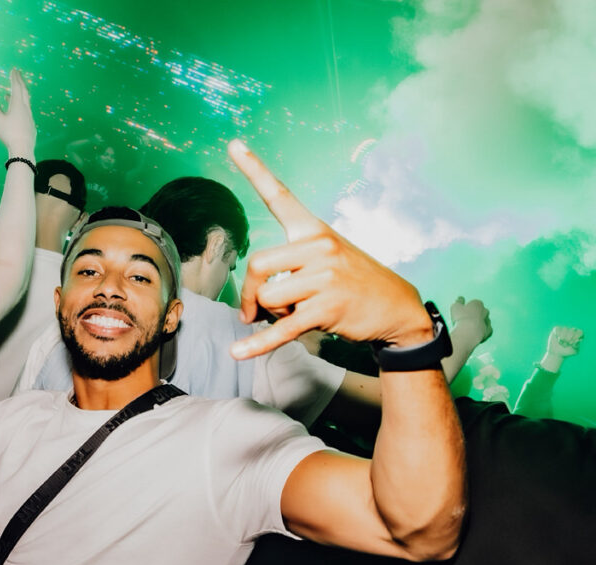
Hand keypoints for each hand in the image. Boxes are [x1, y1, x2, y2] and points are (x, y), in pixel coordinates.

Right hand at [0, 68, 35, 158]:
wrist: (23, 151)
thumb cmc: (9, 134)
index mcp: (18, 104)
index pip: (17, 87)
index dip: (15, 77)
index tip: (14, 69)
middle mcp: (26, 109)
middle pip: (24, 92)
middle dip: (20, 82)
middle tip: (18, 74)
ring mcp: (30, 118)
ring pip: (26, 102)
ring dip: (20, 95)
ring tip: (11, 93)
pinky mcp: (31, 127)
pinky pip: (26, 112)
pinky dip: (21, 107)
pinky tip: (17, 113)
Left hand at [227, 140, 432, 358]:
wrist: (396, 308)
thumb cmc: (353, 284)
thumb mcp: (325, 264)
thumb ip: (288, 271)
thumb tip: (254, 304)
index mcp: (315, 230)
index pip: (280, 195)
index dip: (255, 170)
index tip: (234, 144)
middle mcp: (319, 247)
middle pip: (257, 265)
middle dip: (249, 293)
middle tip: (253, 310)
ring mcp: (324, 277)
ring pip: (268, 298)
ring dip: (270, 315)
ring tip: (292, 316)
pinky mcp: (326, 309)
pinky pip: (281, 328)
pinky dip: (257, 344)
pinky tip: (238, 353)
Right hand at [450, 296, 491, 342]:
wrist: (468, 332)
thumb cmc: (461, 318)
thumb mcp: (455, 307)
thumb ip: (458, 302)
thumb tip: (460, 298)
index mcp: (477, 303)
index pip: (474, 303)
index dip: (467, 308)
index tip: (462, 313)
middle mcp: (485, 311)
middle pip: (481, 311)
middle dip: (475, 315)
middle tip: (466, 321)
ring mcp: (488, 321)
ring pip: (485, 320)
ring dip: (479, 323)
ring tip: (470, 329)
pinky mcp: (488, 331)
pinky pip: (487, 330)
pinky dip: (483, 331)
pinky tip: (477, 334)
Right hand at [546, 325, 582, 358]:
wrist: (556, 354)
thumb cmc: (567, 352)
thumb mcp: (573, 351)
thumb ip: (576, 346)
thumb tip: (578, 340)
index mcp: (578, 335)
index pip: (580, 332)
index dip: (576, 337)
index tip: (571, 343)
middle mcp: (572, 331)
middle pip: (573, 330)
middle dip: (569, 338)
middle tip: (566, 344)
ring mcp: (564, 329)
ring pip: (565, 329)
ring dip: (563, 337)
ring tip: (561, 343)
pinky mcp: (557, 330)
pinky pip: (557, 329)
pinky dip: (557, 334)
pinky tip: (557, 338)